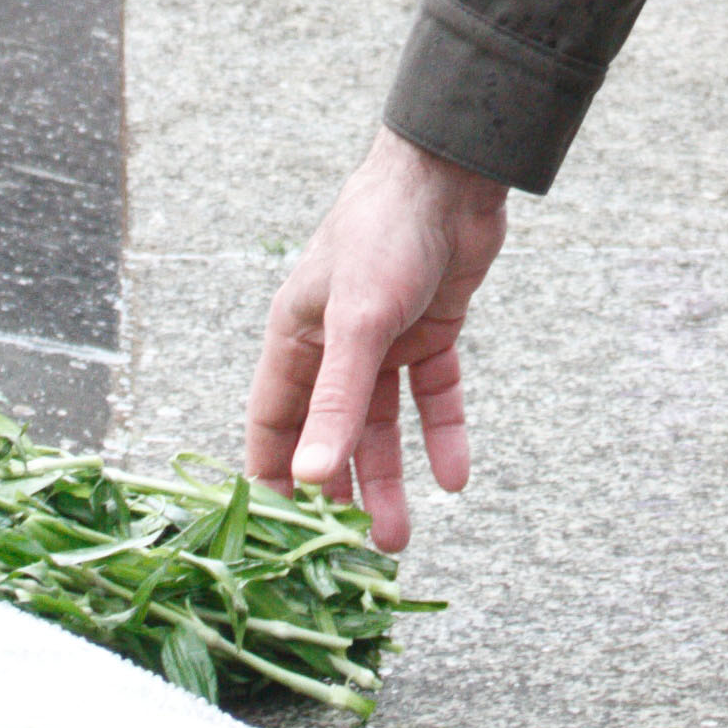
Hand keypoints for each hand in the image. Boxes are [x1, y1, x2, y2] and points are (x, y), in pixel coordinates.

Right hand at [245, 127, 510, 549]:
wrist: (453, 175)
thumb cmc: (384, 232)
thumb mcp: (359, 323)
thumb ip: (338, 401)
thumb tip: (311, 474)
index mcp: (296, 336)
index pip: (272, 421)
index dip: (275, 476)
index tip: (281, 536)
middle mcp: (335, 343)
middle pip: (331, 433)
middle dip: (340, 491)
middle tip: (353, 551)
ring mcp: (385, 339)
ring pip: (382, 425)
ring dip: (389, 478)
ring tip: (399, 537)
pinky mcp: (431, 331)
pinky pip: (433, 396)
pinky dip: (443, 435)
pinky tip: (455, 477)